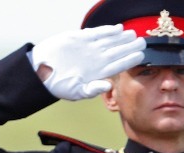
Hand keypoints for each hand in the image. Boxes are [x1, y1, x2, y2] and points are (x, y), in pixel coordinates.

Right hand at [31, 24, 145, 100]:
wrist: (41, 72)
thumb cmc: (59, 85)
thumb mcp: (76, 92)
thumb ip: (92, 89)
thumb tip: (108, 85)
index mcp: (98, 72)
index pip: (118, 65)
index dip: (130, 59)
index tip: (141, 55)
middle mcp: (96, 59)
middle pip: (117, 51)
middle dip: (130, 46)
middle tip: (142, 41)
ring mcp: (88, 48)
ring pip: (109, 41)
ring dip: (121, 37)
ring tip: (133, 34)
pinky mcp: (79, 38)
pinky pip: (96, 33)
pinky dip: (107, 30)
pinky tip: (118, 28)